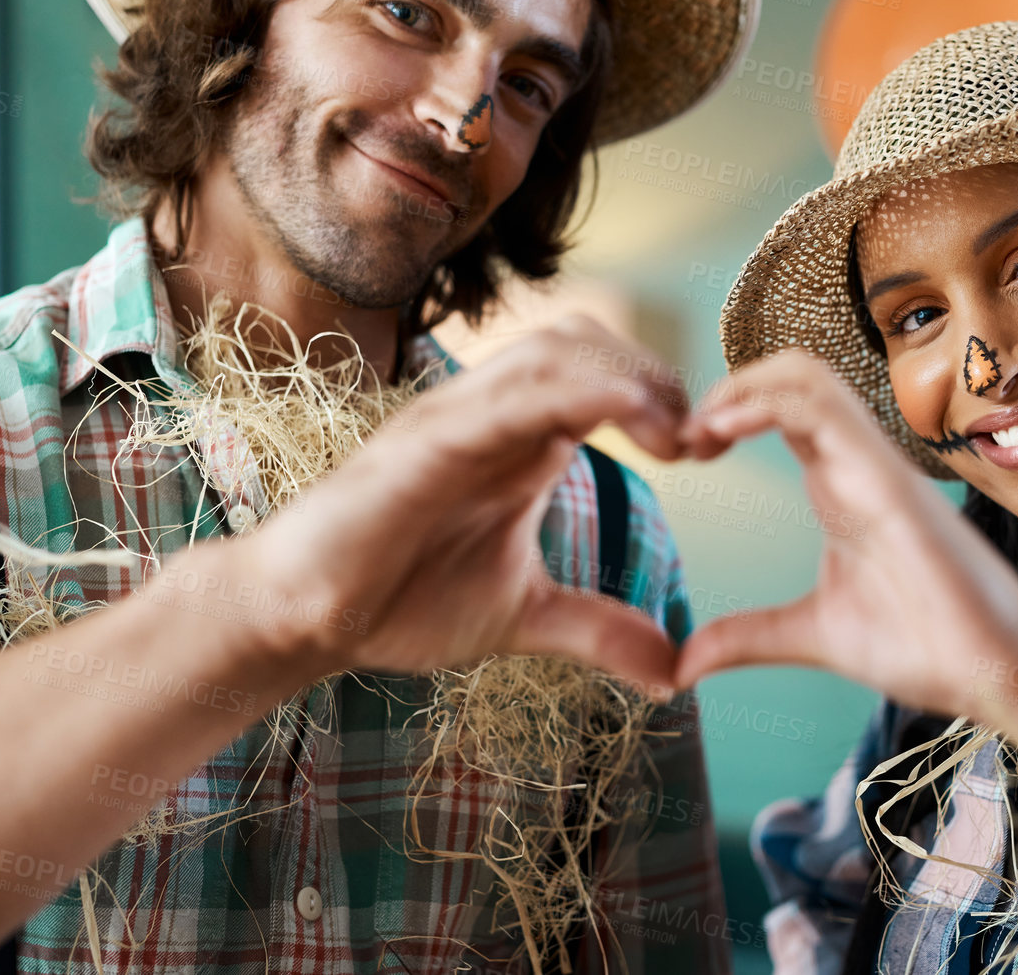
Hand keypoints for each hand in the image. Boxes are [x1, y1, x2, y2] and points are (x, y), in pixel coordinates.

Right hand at [183, 316, 689, 691]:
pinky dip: (571, 392)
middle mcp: (494, 414)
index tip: (712, 451)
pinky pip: (506, 395)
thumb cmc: (400, 601)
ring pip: (554, 352)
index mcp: (524, 440)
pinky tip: (622, 415)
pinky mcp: (424, 440)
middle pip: (591, 345)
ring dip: (626, 377)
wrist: (304, 618)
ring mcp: (457, 419)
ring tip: (676, 433)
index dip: (667, 400)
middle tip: (703, 440)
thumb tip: (672, 672)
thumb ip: (599, 631)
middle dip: (657, 378)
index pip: (608, 378)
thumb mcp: (525, 617)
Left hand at [674, 349, 1017, 794]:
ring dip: (739, 386)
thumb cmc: (925, 647)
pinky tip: (721, 431)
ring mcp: (872, 463)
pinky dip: (762, 401)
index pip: (780, 408)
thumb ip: (748, 638)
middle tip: (684, 437)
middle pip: (789, 374)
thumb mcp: (811, 635)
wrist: (994, 674)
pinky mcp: (888, 477)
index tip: (683, 454)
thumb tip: (682, 663)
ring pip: (805, 374)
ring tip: (699, 430)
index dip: (724, 413)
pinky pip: (824, 406)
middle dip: (726, 387)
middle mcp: (853, 461)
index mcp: (838, 485)